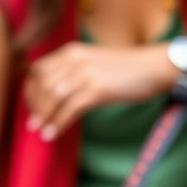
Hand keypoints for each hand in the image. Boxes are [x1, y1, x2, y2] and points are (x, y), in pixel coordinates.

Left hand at [24, 41, 177, 140]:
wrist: (155, 67)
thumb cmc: (126, 69)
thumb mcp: (94, 61)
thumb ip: (73, 70)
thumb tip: (54, 92)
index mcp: (71, 52)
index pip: (38, 69)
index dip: (30, 89)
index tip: (31, 105)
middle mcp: (75, 60)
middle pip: (42, 85)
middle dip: (35, 105)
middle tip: (34, 122)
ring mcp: (85, 74)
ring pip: (52, 97)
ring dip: (44, 117)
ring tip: (40, 131)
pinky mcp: (97, 90)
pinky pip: (69, 109)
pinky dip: (57, 124)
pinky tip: (52, 134)